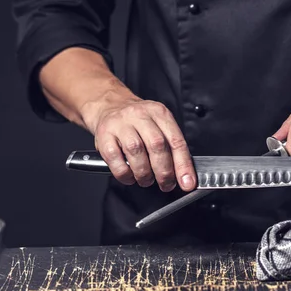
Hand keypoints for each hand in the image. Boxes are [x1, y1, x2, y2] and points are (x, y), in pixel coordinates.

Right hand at [82, 89, 196, 191]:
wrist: (110, 106)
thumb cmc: (138, 122)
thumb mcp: (159, 125)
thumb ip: (172, 147)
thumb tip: (184, 176)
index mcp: (160, 112)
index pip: (176, 141)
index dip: (183, 165)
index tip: (187, 183)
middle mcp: (140, 115)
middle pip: (157, 146)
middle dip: (164, 172)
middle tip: (166, 184)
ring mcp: (120, 123)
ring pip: (136, 151)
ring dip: (144, 173)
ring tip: (146, 180)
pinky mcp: (104, 134)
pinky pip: (115, 159)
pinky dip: (125, 174)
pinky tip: (130, 176)